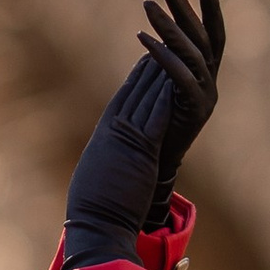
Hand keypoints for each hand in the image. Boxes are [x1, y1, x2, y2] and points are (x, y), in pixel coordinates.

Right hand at [61, 54, 174, 269]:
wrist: (95, 224)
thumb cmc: (94, 211)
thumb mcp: (99, 177)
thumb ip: (108, 161)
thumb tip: (111, 160)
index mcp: (104, 138)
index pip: (121, 100)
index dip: (135, 80)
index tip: (145, 63)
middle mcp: (112, 132)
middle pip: (134, 92)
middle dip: (149, 69)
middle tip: (162, 45)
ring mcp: (125, 140)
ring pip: (146, 100)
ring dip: (160, 77)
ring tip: (173, 56)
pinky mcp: (139, 151)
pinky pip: (155, 118)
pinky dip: (164, 99)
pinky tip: (174, 83)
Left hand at [137, 0, 222, 225]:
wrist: (156, 164)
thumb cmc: (155, 122)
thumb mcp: (162, 87)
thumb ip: (166, 62)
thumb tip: (160, 36)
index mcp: (206, 72)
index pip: (212, 30)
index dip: (210, 3)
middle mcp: (211, 80)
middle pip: (203, 34)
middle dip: (186, 5)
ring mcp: (206, 95)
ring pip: (191, 53)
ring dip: (168, 26)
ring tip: (146, 4)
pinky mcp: (195, 110)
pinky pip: (179, 77)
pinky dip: (162, 56)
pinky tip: (142, 39)